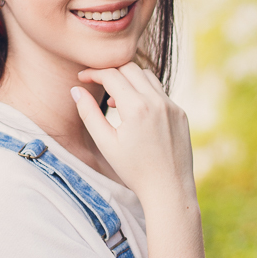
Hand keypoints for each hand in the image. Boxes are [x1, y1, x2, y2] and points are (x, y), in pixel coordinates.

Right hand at [71, 63, 194, 204]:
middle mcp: (157, 101)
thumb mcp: (106, 143)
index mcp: (137, 108)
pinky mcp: (180, 113)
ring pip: (147, 76)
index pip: (111, 75)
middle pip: (129, 68)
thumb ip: (89, 114)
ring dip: (129, 80)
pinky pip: (160, 92)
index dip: (93, 73)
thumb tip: (76, 90)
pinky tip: (135, 113)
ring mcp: (172, 106)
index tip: (82, 78)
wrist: (169, 188)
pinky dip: (145, 93)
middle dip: (111, 72)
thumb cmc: (133, 170)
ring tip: (116, 101)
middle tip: (97, 85)